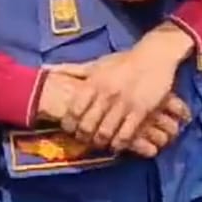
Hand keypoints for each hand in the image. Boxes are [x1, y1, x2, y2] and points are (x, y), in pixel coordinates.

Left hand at [58, 25, 191, 151]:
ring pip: (105, 133)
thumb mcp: (96, 64)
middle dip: (84, 137)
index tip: (70, 130)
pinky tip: (117, 145)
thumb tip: (48, 70)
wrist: (154, 56)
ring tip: (100, 144)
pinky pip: (126, 135)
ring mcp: (124, 103)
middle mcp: (106, 94)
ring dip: (101, 143)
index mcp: (93, 82)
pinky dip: (119, 144)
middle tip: (85, 140)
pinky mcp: (141, 111)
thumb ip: (73, 70)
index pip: (74, 111)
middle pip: (87, 126)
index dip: (68, 125)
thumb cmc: (123, 62)